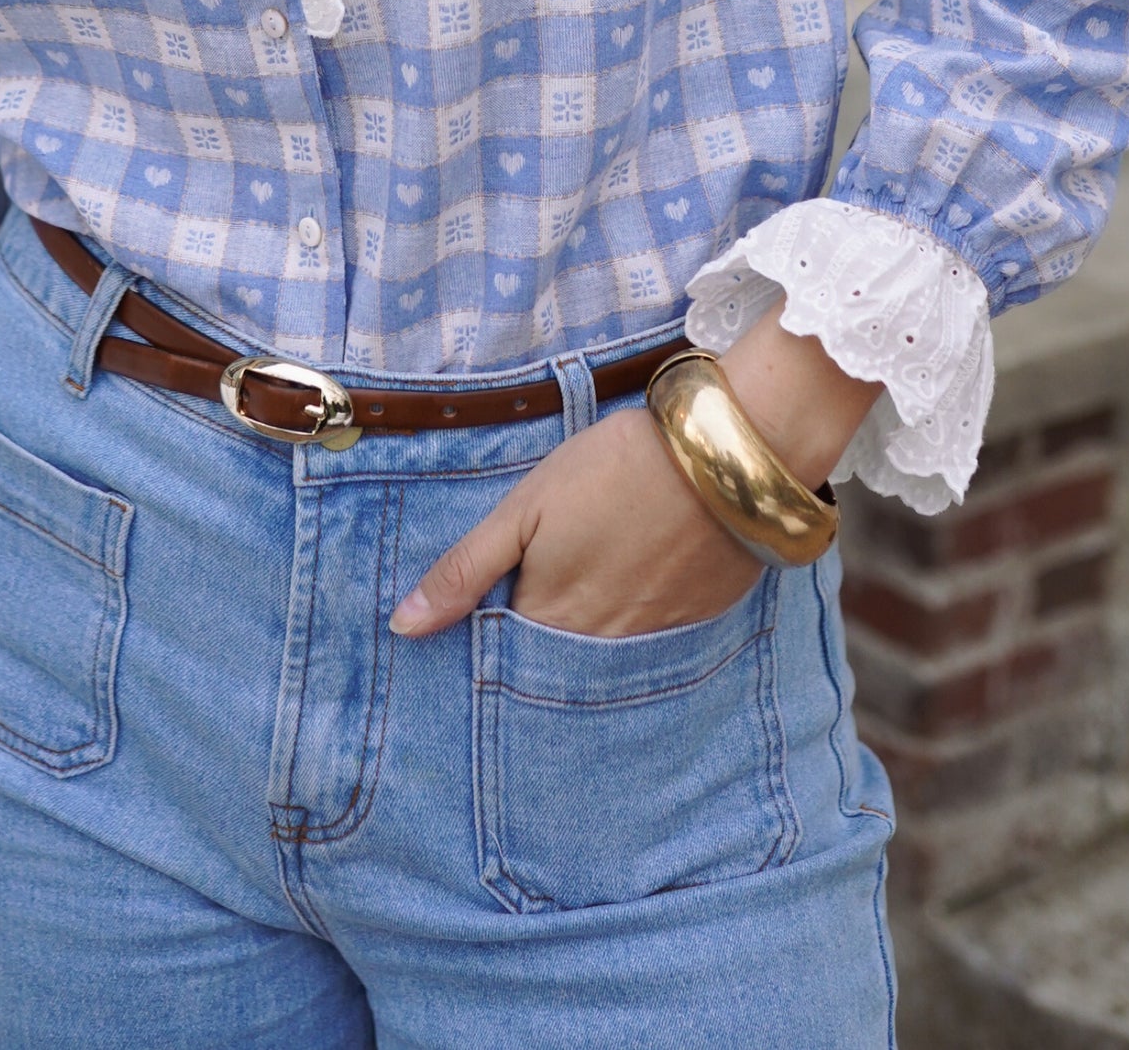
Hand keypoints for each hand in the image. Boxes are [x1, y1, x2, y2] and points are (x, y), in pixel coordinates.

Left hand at [389, 308, 882, 642]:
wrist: (725, 459)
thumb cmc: (616, 470)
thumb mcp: (527, 507)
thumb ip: (467, 569)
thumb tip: (404, 627)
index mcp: (550, 620)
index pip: (500, 656)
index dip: (485, 638)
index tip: (474, 624)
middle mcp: (599, 649)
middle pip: (551, 668)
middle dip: (531, 654)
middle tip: (528, 614)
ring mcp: (653, 643)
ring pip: (599, 661)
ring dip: (581, 645)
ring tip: (581, 599)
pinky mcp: (695, 626)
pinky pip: (649, 649)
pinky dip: (632, 633)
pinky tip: (631, 593)